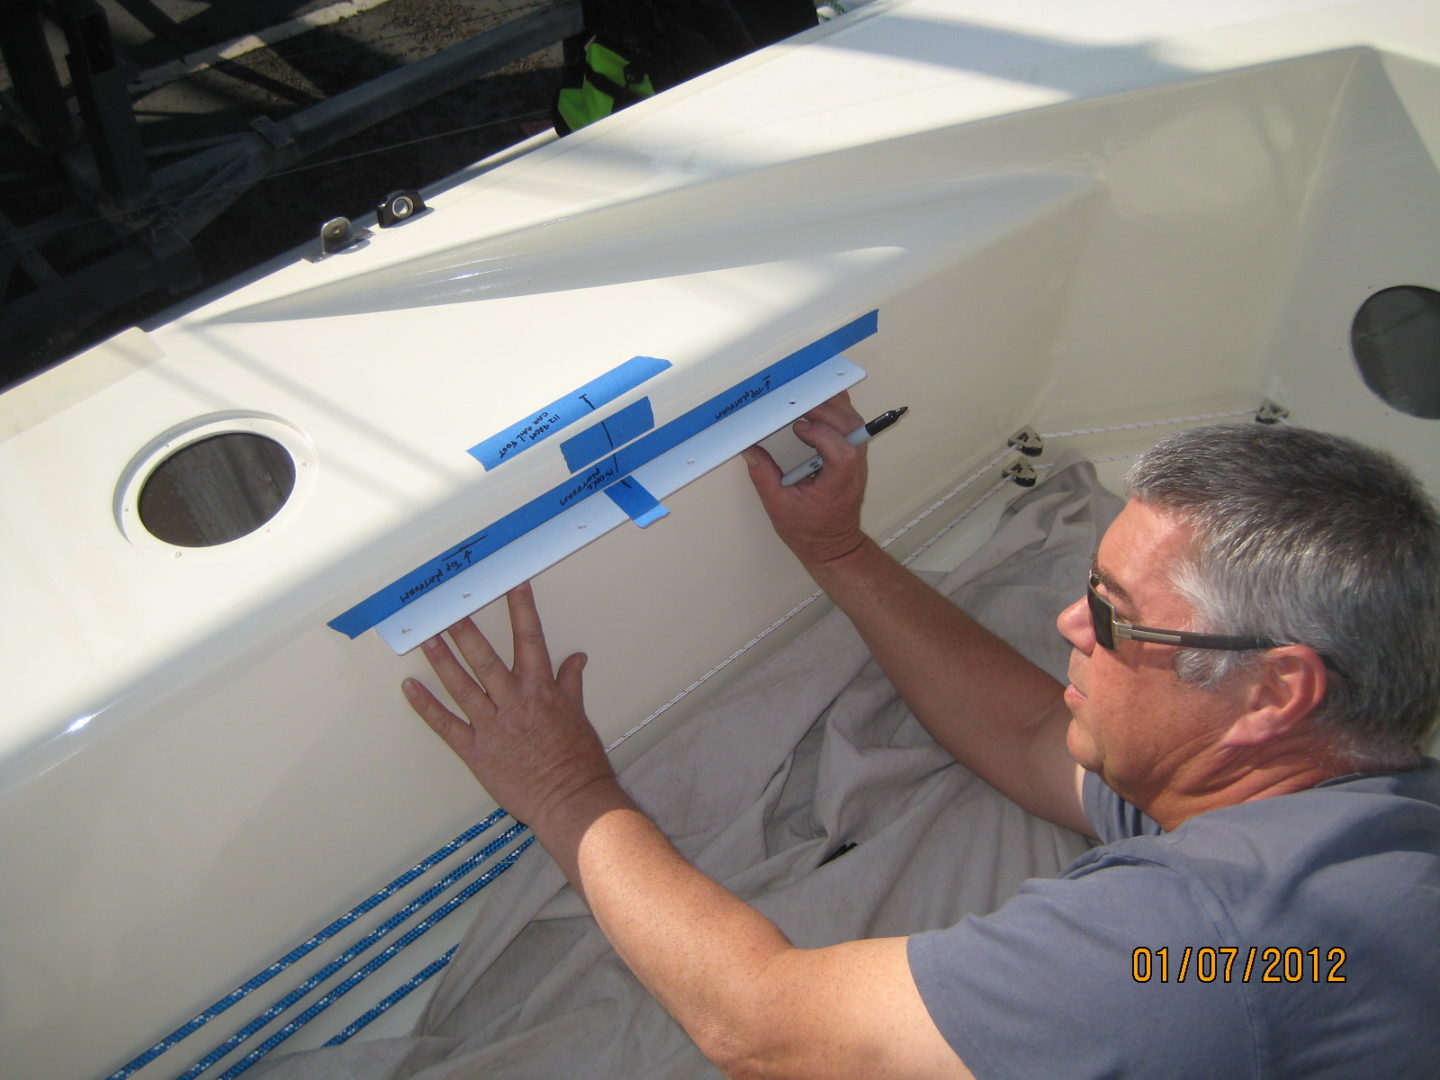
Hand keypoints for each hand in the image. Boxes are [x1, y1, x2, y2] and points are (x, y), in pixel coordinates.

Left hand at [402, 583, 613, 827]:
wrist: (571, 800)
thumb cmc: (578, 761)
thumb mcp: (578, 715)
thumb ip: (571, 683)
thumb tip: (576, 659)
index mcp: (541, 690)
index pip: (530, 639)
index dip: (522, 609)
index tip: (513, 586)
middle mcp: (514, 702)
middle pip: (485, 658)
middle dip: (466, 631)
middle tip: (450, 609)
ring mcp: (492, 726)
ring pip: (462, 685)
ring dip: (442, 660)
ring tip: (426, 637)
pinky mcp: (476, 751)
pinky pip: (446, 725)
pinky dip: (426, 706)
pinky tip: (411, 687)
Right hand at [741, 391, 868, 566]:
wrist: (833, 546)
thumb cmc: (811, 532)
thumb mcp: (778, 506)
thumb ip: (764, 476)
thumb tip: (750, 451)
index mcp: (838, 485)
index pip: (842, 452)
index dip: (822, 434)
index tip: (799, 428)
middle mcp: (854, 469)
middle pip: (852, 430)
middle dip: (827, 411)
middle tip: (800, 404)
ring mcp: (858, 461)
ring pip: (856, 424)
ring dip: (834, 408)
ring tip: (807, 400)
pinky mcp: (854, 457)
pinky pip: (853, 427)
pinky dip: (839, 413)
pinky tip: (822, 405)